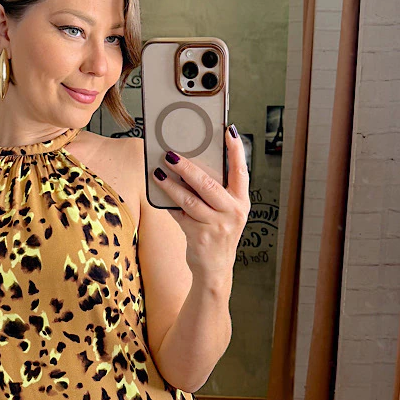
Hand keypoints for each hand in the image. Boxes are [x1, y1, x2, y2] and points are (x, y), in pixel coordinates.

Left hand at [153, 125, 249, 280]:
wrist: (215, 269)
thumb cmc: (218, 233)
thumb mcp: (226, 212)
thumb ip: (216, 192)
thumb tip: (191, 166)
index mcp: (241, 201)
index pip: (241, 171)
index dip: (235, 150)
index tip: (227, 130)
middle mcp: (232, 212)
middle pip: (208, 184)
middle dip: (187, 167)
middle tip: (170, 153)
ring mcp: (216, 226)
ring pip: (189, 200)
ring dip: (171, 185)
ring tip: (158, 172)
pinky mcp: (200, 237)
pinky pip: (179, 214)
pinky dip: (168, 203)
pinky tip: (159, 191)